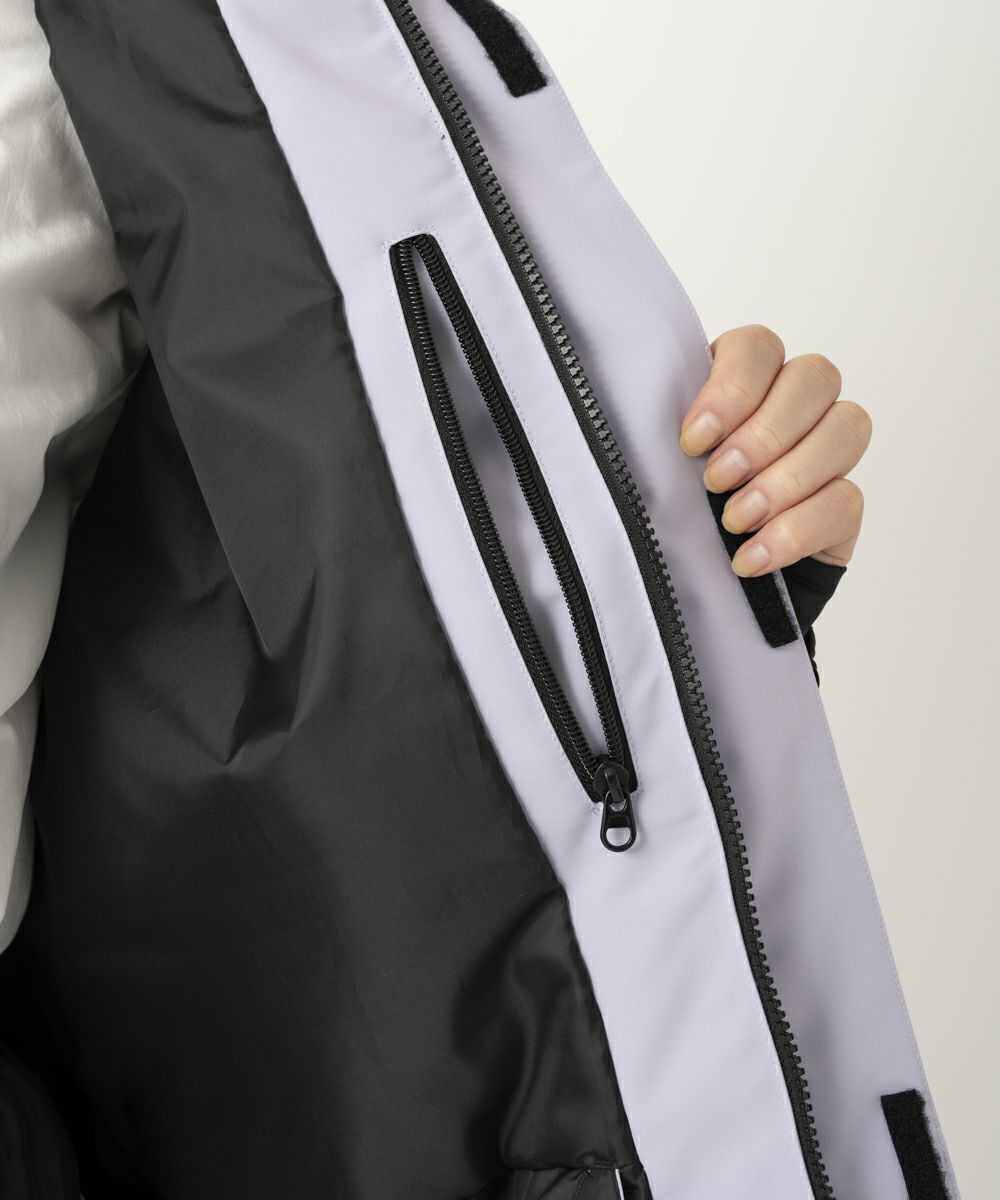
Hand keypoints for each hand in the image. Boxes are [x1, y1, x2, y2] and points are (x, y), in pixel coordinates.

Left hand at [678, 324, 870, 576]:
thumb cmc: (674, 510)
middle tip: (717, 480)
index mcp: (742, 379)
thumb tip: (667, 440)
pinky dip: (795, 531)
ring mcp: (827, 451)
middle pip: (815, 377)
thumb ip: (662, 437)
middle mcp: (794, 404)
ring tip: (735, 519)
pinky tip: (752, 555)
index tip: (693, 441)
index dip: (732, 389)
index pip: (758, 348)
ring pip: (846, 428)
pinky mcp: (843, 504)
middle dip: (763, 433)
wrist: (697, 583)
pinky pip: (845, 500)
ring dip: (786, 478)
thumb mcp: (659, 468)